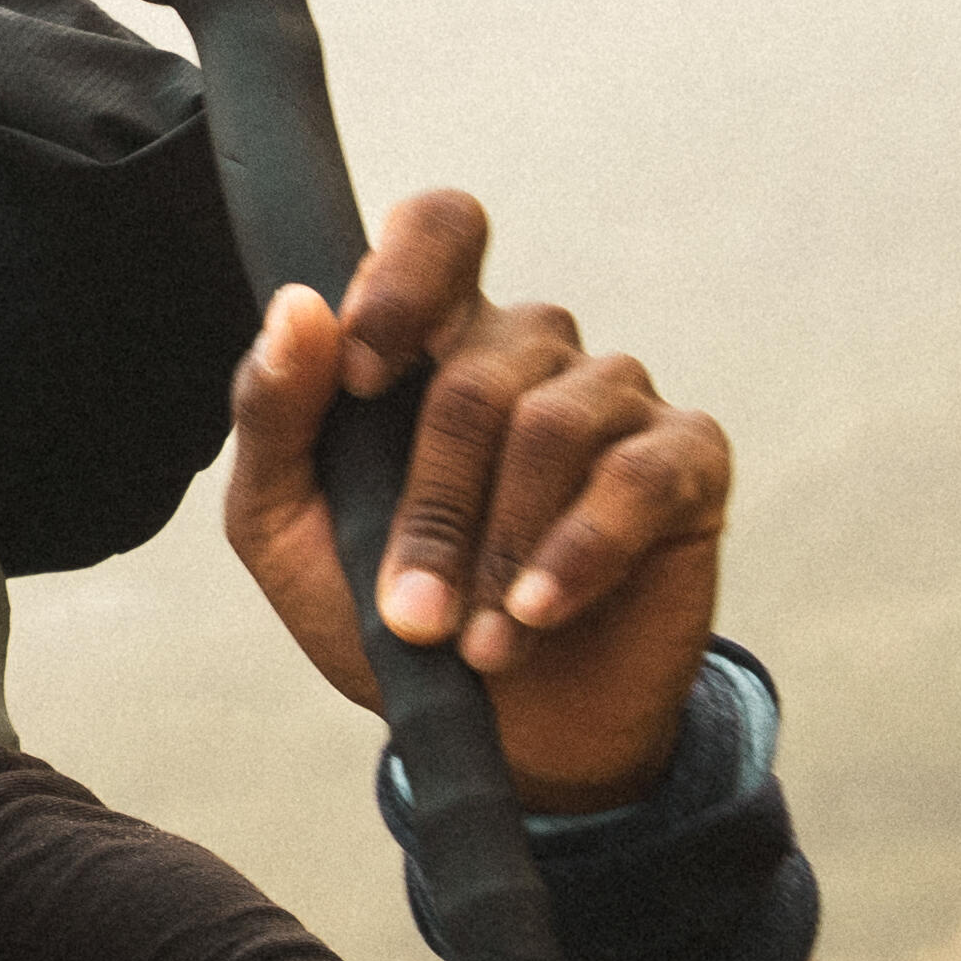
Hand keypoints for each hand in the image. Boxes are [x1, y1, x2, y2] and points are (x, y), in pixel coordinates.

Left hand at [220, 191, 730, 808]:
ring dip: (500, 549)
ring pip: (552, 423)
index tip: (359, 380)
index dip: (403, 280)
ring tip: (479, 643)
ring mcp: (615, 398)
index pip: (438, 228)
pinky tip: (541, 614)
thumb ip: (274, 412)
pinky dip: (578, 551)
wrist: (499, 733)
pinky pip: (637, 475)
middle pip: (478, 371)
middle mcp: (530, 350)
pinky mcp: (686, 462)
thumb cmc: (384, 610)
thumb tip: (298, 306)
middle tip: (413, 614)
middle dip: (433, 508)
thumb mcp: (286, 525)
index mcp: (434, 338)